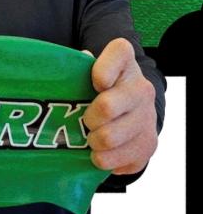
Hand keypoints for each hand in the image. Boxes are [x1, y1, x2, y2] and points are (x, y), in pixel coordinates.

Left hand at [81, 38, 157, 174]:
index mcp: (124, 65)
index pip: (119, 52)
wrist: (126, 117)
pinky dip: (104, 160)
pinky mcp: (149, 144)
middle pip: (106, 106)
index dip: (104, 67)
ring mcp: (147, 117)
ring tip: (90, 140)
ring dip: (93, 142)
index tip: (96, 82)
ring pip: (109, 138)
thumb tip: (65, 66)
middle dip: (88, 118)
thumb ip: (73, 68)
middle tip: (84, 122)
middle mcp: (141, 88)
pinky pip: (118, 159)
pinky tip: (101, 153)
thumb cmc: (96, 92)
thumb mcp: (85, 75)